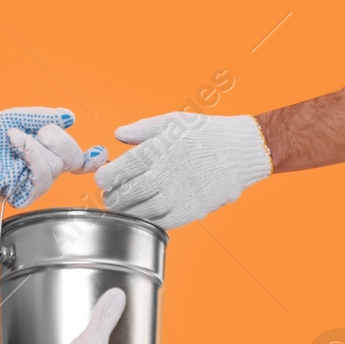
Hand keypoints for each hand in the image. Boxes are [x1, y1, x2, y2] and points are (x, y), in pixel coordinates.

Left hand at [0, 107, 106, 209]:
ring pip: (56, 167)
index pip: (75, 159)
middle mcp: (43, 168)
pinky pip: (41, 178)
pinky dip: (30, 155)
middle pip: (73, 160)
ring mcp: (34, 182)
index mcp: (44, 150)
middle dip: (60, 141)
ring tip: (15, 138)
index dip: (91, 159)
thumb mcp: (14, 118)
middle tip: (41, 132)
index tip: (98, 154)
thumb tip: (68, 117)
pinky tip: (15, 147)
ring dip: (36, 146)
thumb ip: (42, 116)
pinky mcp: (24, 194)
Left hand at [93, 112, 271, 228]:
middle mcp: (163, 176)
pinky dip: (147, 218)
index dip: (104, 178)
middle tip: (110, 194)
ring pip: (138, 211)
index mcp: (155, 151)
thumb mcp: (172, 121)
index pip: (115, 172)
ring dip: (127, 209)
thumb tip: (117, 135)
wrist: (241, 151)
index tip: (103, 178)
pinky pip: (159, 222)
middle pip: (123, 195)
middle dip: (111, 196)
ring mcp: (176, 196)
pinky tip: (145, 211)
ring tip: (125, 204)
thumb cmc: (206, 133)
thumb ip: (141, 129)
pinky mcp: (188, 212)